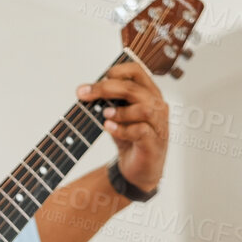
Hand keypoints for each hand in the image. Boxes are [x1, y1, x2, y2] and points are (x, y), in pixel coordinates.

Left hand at [76, 61, 167, 192]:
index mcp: (149, 93)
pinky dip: (122, 129)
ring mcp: (158, 125)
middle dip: (106, 89)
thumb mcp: (117, 116)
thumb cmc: (130, 139)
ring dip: (120, 111)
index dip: (117, 71)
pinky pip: (140, 131)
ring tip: (104, 116)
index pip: (137, 71)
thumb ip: (107, 102)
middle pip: (134, 89)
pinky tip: (109, 129)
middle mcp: (157, 106)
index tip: (97, 79)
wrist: (138, 170)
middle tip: (85, 94)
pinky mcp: (154, 142)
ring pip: (144, 109)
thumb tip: (84, 90)